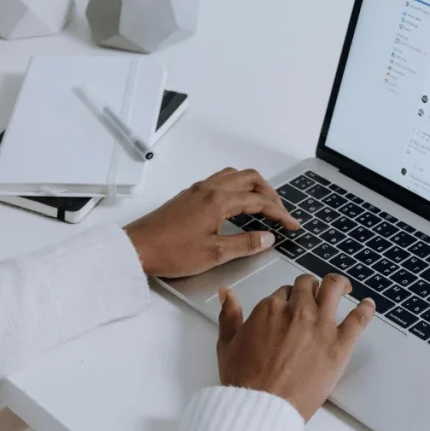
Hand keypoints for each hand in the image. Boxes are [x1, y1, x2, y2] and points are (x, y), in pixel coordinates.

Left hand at [124, 168, 299, 277]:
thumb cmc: (170, 252)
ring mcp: (196, 190)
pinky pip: (219, 181)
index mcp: (219, 201)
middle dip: (269, 193)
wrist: (137, 248)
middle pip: (249, 179)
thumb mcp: (214, 254)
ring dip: (252, 186)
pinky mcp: (187, 196)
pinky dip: (235, 187)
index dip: (280, 213)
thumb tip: (267, 238)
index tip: (292, 225)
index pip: (259, 201)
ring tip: (261, 205)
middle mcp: (209, 189)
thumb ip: (244, 244)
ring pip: (233, 176)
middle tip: (279, 212)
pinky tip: (234, 205)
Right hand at [216, 273, 374, 420]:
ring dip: (338, 284)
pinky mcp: (340, 344)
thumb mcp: (227, 343)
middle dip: (309, 288)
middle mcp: (297, 311)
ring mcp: (321, 325)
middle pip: (307, 286)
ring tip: (342, 286)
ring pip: (333, 289)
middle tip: (314, 294)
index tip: (289, 307)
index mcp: (269, 309)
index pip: (283, 292)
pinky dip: (366, 309)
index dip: (287, 298)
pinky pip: (359, 319)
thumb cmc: (244, 380)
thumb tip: (227, 293)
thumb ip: (228, 315)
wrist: (262, 406)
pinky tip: (368, 305)